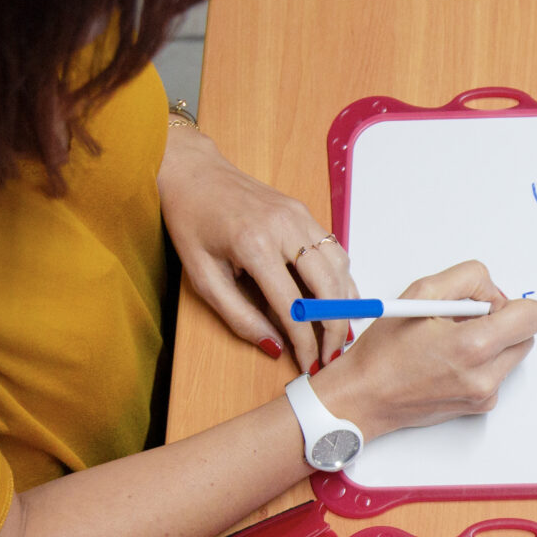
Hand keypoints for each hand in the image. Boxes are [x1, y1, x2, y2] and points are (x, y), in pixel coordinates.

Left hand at [159, 124, 356, 372]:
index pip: (293, 306)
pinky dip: (341, 279)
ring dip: (344, 304)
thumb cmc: (192, 222)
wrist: (194, 173)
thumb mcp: (202, 278)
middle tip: (332, 353)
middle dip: (335, 327)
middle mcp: (283, 228)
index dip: (305, 341)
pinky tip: (337, 300)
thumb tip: (274, 346)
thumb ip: (239, 316)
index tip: (310, 363)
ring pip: (339, 268)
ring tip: (339, 331)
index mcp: (253, 245)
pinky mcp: (305, 212)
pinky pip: (335, 251)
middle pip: (327, 288)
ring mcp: (299, 217)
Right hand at [313, 260, 536, 437]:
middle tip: (463, 323)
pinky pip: (498, 375)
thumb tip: (495, 291)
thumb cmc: (385, 350)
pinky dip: (481, 364)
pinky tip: (448, 364)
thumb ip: (468, 280)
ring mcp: (485, 395)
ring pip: (513, 355)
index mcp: (473, 345)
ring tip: (451, 344)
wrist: (365, 397)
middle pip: (527, 336)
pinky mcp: (481, 406)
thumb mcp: (421, 294)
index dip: (513, 304)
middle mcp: (485, 375)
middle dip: (503, 323)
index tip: (489, 305)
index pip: (534, 317)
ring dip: (492, 344)